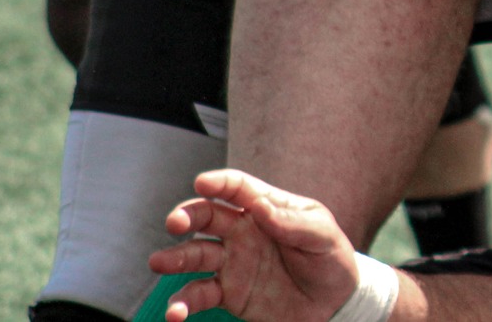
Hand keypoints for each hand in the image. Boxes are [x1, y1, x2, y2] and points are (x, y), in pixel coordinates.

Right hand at [149, 169, 359, 321]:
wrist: (333, 303)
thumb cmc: (329, 258)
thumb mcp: (321, 235)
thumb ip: (292, 222)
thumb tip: (259, 207)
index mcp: (265, 208)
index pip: (237, 188)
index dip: (219, 183)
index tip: (202, 183)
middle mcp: (242, 231)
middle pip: (206, 216)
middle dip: (187, 215)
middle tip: (175, 222)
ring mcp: (231, 262)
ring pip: (194, 254)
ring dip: (174, 258)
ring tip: (159, 263)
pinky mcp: (227, 293)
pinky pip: (198, 295)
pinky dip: (182, 304)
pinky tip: (175, 314)